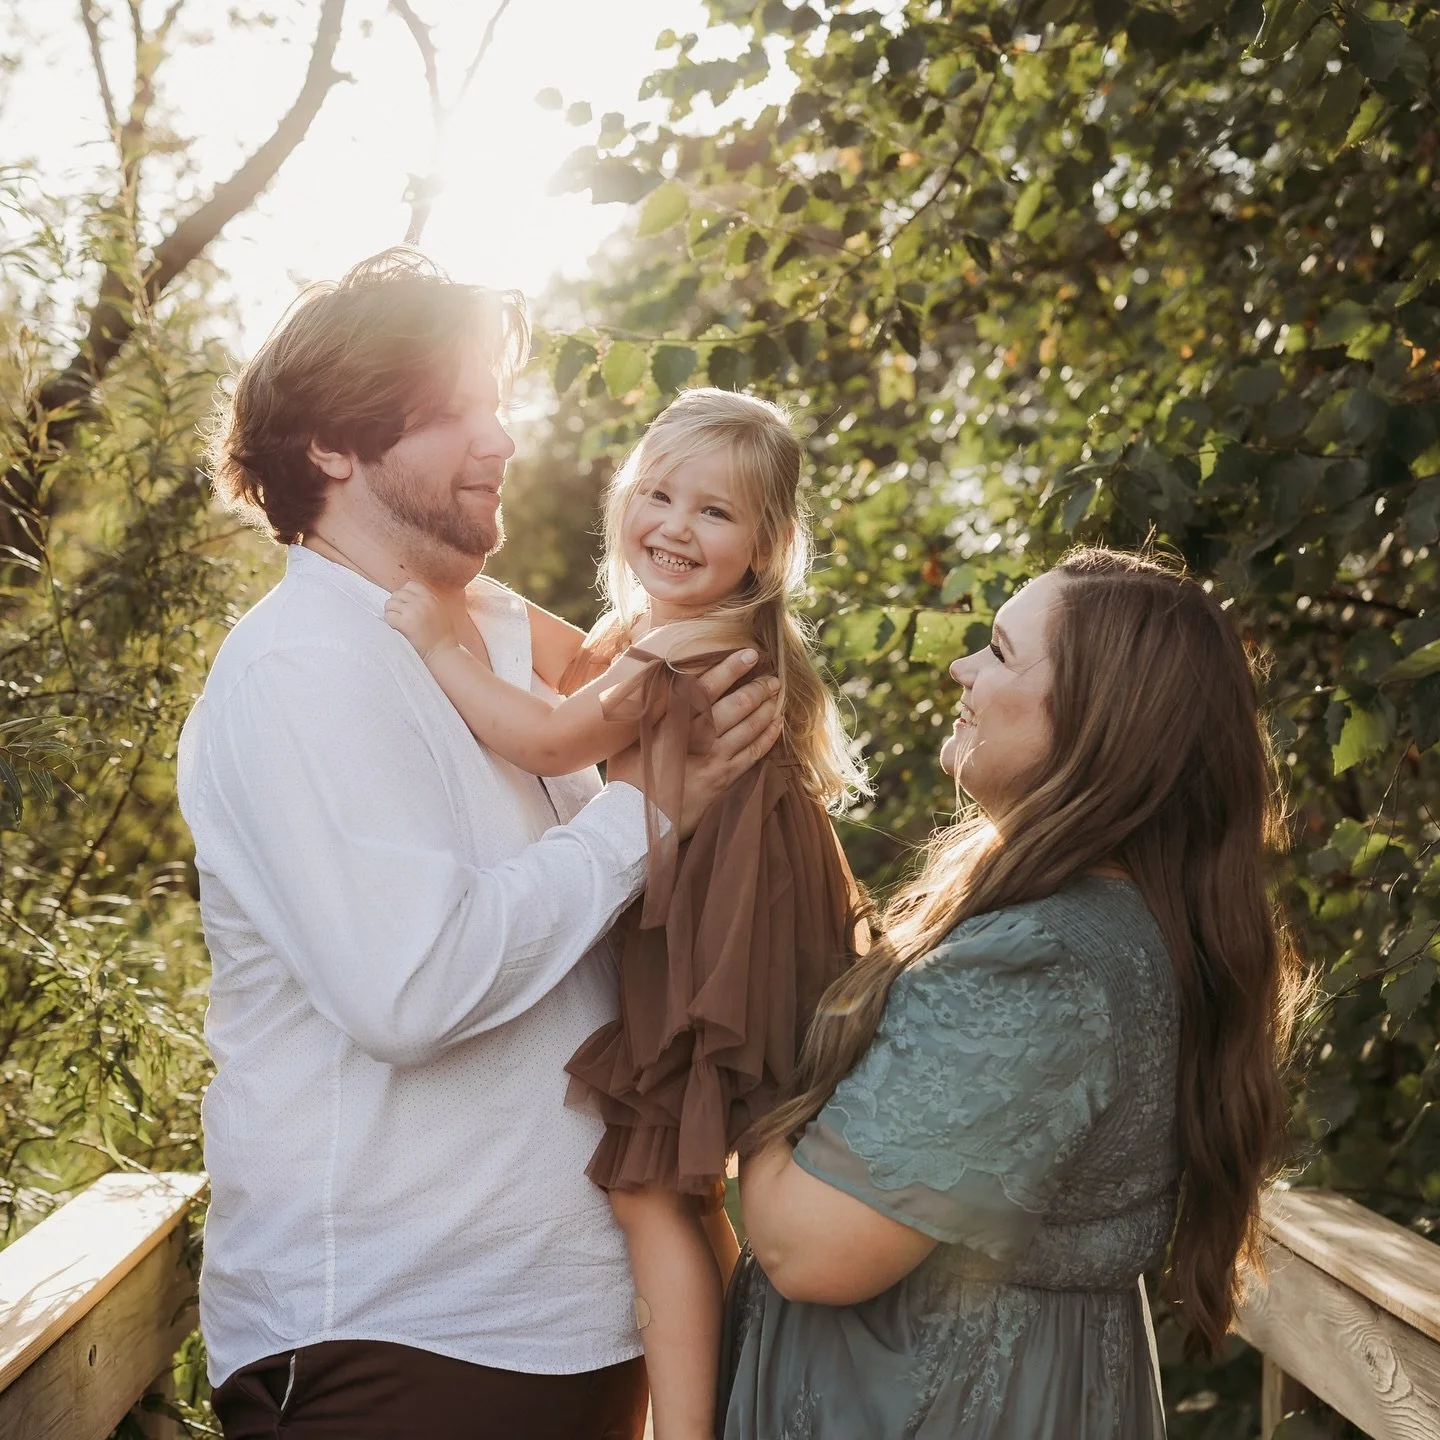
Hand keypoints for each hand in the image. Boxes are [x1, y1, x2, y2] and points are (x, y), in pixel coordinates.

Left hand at [385, 581, 455, 662]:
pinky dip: (389, 622)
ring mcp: (413, 611)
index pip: (410, 585)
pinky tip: (396, 629)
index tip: (404, 606)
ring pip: (390, 604)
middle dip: (395, 604)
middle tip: (398, 616)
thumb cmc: (442, 637)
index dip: (404, 595)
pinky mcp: (405, 623)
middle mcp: (422, 602)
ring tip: (397, 623)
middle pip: (397, 594)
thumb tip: (409, 600)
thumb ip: (427, 603)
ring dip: (390, 613)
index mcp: (431, 598)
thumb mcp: (440, 612)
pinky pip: (388, 616)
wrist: (443, 653)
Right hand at [608, 648, 782, 837]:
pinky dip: (767, 737)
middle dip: (756, 688)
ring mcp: (713, 761)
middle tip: (772, 675)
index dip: (729, 669)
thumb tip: (650, 679)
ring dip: (766, 708)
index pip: (705, 689)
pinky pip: (752, 755)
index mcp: (671, 723)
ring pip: (748, 728)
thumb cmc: (627, 775)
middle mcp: (696, 739)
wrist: (631, 820)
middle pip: (735, 706)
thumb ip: (646, 709)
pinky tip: (777, 724)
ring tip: (777, 693)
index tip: (749, 654)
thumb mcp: (628, 737)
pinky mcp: (722, 780)